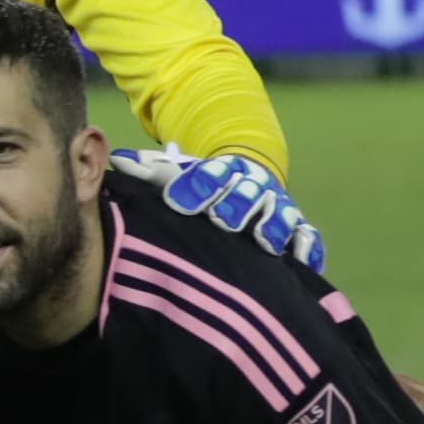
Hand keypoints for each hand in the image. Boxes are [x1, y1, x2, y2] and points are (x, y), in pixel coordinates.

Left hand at [128, 146, 324, 270]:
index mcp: (224, 171)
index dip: (198, 187)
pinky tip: (304, 262)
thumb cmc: (200, 186)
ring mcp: (278, 207)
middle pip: (249, 193)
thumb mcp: (174, 174)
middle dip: (237, 204)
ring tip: (264, 242)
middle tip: (224, 220)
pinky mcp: (296, 228)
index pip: (212, 175)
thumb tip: (115, 161)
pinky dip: (308, 249)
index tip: (180, 202)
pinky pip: (308, 237)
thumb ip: (148, 171)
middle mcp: (254, 186)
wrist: (245, 178)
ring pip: (280, 213)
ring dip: (273, 225)